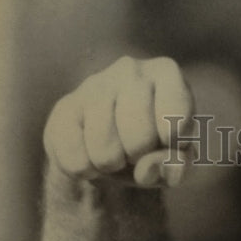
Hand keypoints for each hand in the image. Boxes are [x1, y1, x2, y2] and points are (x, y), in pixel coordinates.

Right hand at [43, 56, 194, 187]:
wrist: (109, 148)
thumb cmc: (154, 147)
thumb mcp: (176, 161)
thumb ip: (176, 168)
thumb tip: (148, 167)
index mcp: (167, 74)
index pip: (176, 121)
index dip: (173, 146)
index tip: (169, 142)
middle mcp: (130, 69)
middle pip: (140, 138)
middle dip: (140, 157)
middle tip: (137, 149)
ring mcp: (93, 85)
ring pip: (105, 151)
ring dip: (112, 165)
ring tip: (116, 151)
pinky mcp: (64, 108)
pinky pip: (76, 160)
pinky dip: (87, 171)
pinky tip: (91, 155)